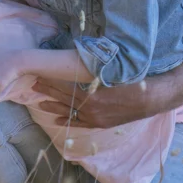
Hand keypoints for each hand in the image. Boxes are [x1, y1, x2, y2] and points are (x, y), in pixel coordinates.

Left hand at [33, 77, 151, 128]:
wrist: (148, 100)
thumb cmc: (131, 82)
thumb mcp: (111, 72)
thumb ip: (93, 69)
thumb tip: (78, 59)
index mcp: (91, 95)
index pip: (64, 87)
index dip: (51, 81)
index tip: (39, 75)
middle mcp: (90, 109)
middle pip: (63, 99)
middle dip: (48, 92)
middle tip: (34, 85)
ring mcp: (94, 118)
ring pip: (68, 112)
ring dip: (53, 107)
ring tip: (39, 103)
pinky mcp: (99, 123)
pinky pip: (79, 123)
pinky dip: (67, 120)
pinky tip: (56, 120)